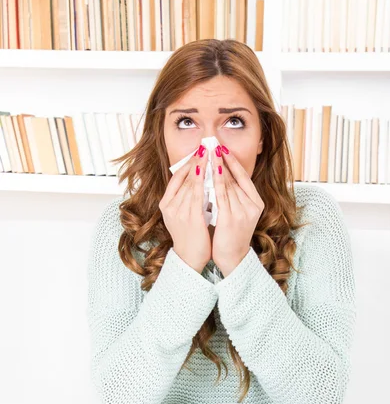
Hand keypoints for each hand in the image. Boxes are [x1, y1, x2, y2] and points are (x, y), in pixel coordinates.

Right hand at [160, 144, 211, 273]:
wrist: (189, 259)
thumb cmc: (189, 237)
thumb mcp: (182, 215)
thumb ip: (186, 199)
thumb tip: (195, 182)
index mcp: (166, 204)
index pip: (176, 177)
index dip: (188, 163)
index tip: (198, 151)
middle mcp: (170, 206)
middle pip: (184, 177)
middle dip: (196, 160)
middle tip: (206, 145)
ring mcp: (179, 211)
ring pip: (191, 182)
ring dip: (201, 165)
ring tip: (209, 152)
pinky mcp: (190, 217)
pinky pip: (197, 194)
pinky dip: (202, 180)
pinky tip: (208, 169)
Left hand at [211, 145, 264, 276]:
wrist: (233, 258)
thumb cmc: (232, 235)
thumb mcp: (237, 213)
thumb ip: (234, 197)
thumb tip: (222, 176)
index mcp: (256, 203)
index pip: (244, 177)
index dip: (233, 161)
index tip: (223, 148)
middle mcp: (252, 205)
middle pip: (235, 178)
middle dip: (222, 160)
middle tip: (212, 144)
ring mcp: (242, 212)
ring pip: (228, 183)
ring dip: (217, 166)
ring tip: (208, 153)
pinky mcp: (231, 218)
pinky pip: (221, 195)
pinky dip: (215, 181)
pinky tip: (209, 171)